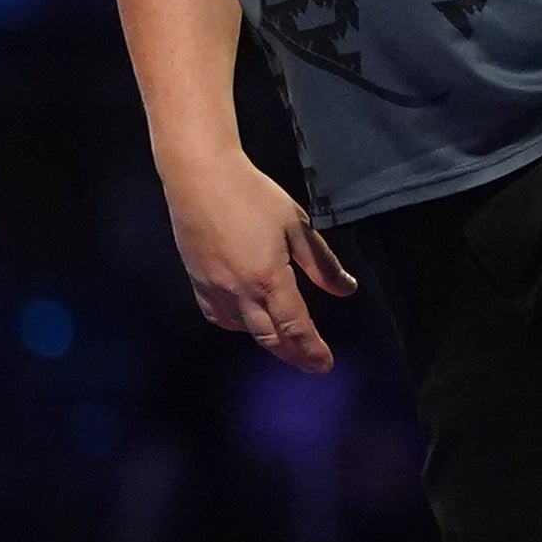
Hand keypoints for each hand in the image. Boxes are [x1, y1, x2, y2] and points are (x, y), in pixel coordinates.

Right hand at [163, 148, 357, 372]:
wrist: (200, 176)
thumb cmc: (253, 195)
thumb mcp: (297, 226)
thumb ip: (321, 263)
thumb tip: (346, 289)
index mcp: (268, 278)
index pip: (294, 326)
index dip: (311, 349)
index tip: (325, 365)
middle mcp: (239, 290)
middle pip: (268, 336)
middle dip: (292, 354)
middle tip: (310, 365)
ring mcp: (214, 287)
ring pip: (242, 329)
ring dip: (266, 339)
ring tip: (285, 341)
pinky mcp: (196, 280)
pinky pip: (218, 314)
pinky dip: (236, 324)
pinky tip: (247, 319)